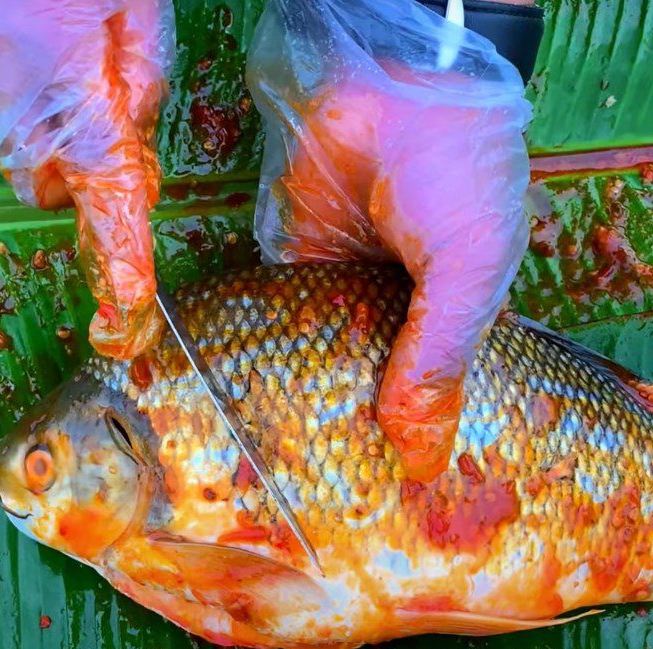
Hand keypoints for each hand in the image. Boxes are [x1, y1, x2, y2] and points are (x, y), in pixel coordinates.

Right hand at [0, 0, 173, 358]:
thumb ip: (142, 71)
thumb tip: (132, 132)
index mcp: (66, 79)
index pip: (104, 188)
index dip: (121, 247)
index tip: (128, 298)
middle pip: (43, 178)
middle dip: (66, 159)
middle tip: (75, 95)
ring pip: (1, 141)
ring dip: (23, 110)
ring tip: (25, 34)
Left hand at [271, 65, 528, 480]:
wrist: (385, 84)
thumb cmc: (452, 173)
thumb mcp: (468, 269)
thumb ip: (438, 355)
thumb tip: (420, 454)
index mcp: (446, 320)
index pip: (430, 399)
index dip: (411, 446)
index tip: (384, 501)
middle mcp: (390, 317)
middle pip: (368, 391)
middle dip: (346, 438)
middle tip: (318, 501)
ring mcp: (335, 296)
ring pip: (316, 368)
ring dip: (298, 409)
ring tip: (275, 472)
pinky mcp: (287, 274)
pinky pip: (271, 328)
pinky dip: (259, 363)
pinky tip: (244, 412)